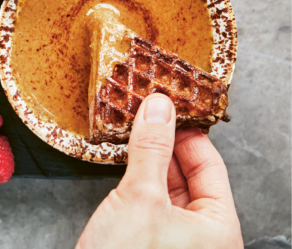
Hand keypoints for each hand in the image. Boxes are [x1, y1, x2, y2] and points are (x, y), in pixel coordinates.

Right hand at [76, 94, 242, 248]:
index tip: (165, 106)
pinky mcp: (151, 245)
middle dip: (165, 144)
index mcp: (219, 230)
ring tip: (130, 135)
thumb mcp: (139, 198)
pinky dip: (139, 182)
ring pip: (168, 190)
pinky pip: (152, 205)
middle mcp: (205, 239)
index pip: (210, 165)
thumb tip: (160, 108)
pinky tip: (123, 166)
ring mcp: (178, 244)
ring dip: (149, 162)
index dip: (186, 131)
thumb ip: (150, 149)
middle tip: (144, 115)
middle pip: (190, 176)